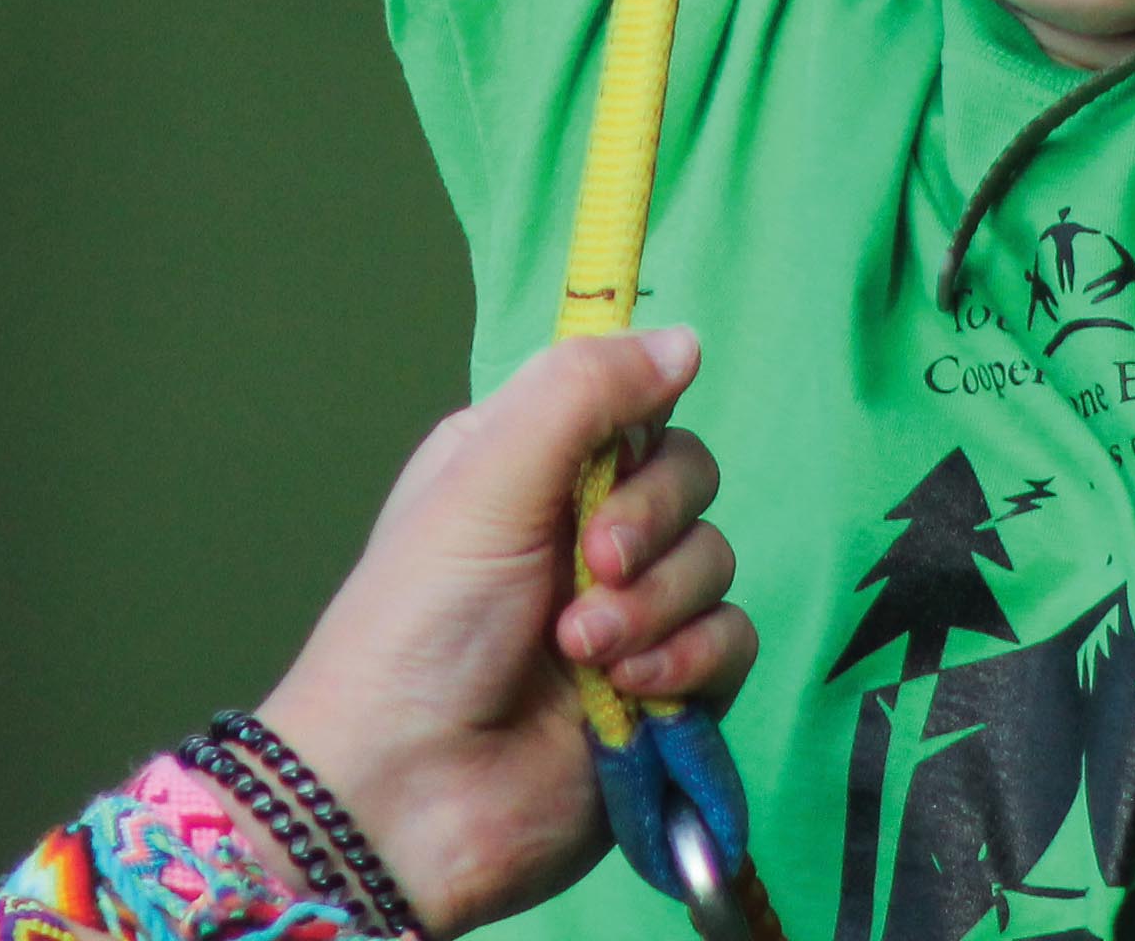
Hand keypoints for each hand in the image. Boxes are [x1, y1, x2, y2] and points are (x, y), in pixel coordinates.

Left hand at [253, 331, 753, 936]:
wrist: (403, 796)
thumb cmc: (419, 626)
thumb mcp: (485, 477)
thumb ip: (585, 393)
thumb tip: (685, 337)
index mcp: (529, 467)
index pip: (633, 407)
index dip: (641, 429)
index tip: (613, 461)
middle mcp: (581, 532)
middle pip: (689, 480)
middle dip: (652, 525)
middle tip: (592, 567)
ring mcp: (625, 616)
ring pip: (714, 562)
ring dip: (658, 606)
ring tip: (583, 652)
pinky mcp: (662, 693)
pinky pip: (731, 643)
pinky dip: (691, 661)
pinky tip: (631, 690)